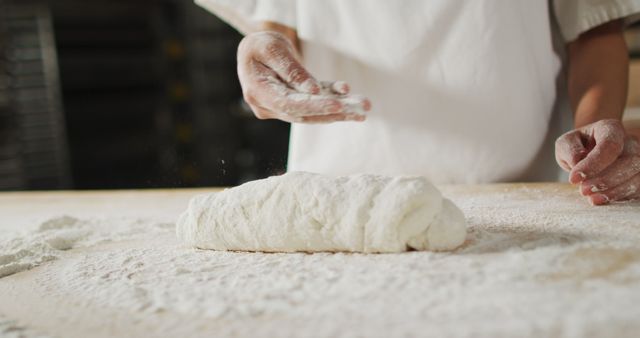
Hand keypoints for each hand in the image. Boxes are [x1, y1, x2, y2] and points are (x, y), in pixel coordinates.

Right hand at [237, 31, 369, 122]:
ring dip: (339, 110)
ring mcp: (280, 108)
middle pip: (305, 113)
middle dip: (335, 112)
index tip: (338, 105)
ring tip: (363, 108)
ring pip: (313, 112)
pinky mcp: (292, 104)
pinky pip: (315, 103)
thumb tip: (312, 90)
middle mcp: (268, 106)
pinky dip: (332, 99)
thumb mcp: (273, 49)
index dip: (315, 106)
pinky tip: (350, 97)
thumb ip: (291, 70)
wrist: (256, 49)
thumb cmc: (261, 45)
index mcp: (258, 92)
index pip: (290, 104)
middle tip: (362, 110)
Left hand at [555, 119, 639, 204]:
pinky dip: (621, 196)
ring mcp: (638, 159)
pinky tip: (603, 200)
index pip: (610, 145)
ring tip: (592, 199)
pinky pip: (638, 188)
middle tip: (583, 190)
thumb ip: (570, 150)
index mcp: (611, 129)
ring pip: (637, 176)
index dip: (593, 164)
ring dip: (615, 191)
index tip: (574, 178)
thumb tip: (578, 162)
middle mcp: (630, 142)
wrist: (588, 150)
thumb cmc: (577, 145)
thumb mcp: (565, 143)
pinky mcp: (638, 175)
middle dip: (606, 179)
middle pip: (629, 161)